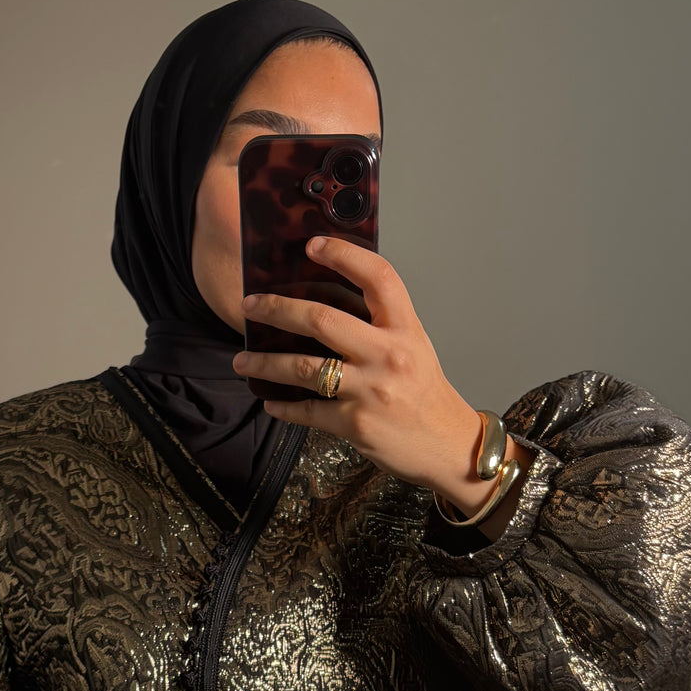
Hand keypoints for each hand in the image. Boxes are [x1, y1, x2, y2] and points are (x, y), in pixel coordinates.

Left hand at [231, 236, 530, 534]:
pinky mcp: (355, 424)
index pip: (378, 277)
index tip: (312, 245)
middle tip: (249, 306)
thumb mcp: (413, 347)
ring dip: (265, 362)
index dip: (344, 255)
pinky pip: (307, 411)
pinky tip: (270, 401)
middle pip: (321, 320)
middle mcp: (388, 355)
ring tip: (241, 360)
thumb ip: (380, 324)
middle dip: (277, 309)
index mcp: (405, 328)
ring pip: (303, 368)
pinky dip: (283, 406)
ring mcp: (370, 391)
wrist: (448, 445)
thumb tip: (329, 303)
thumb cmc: (425, 394)